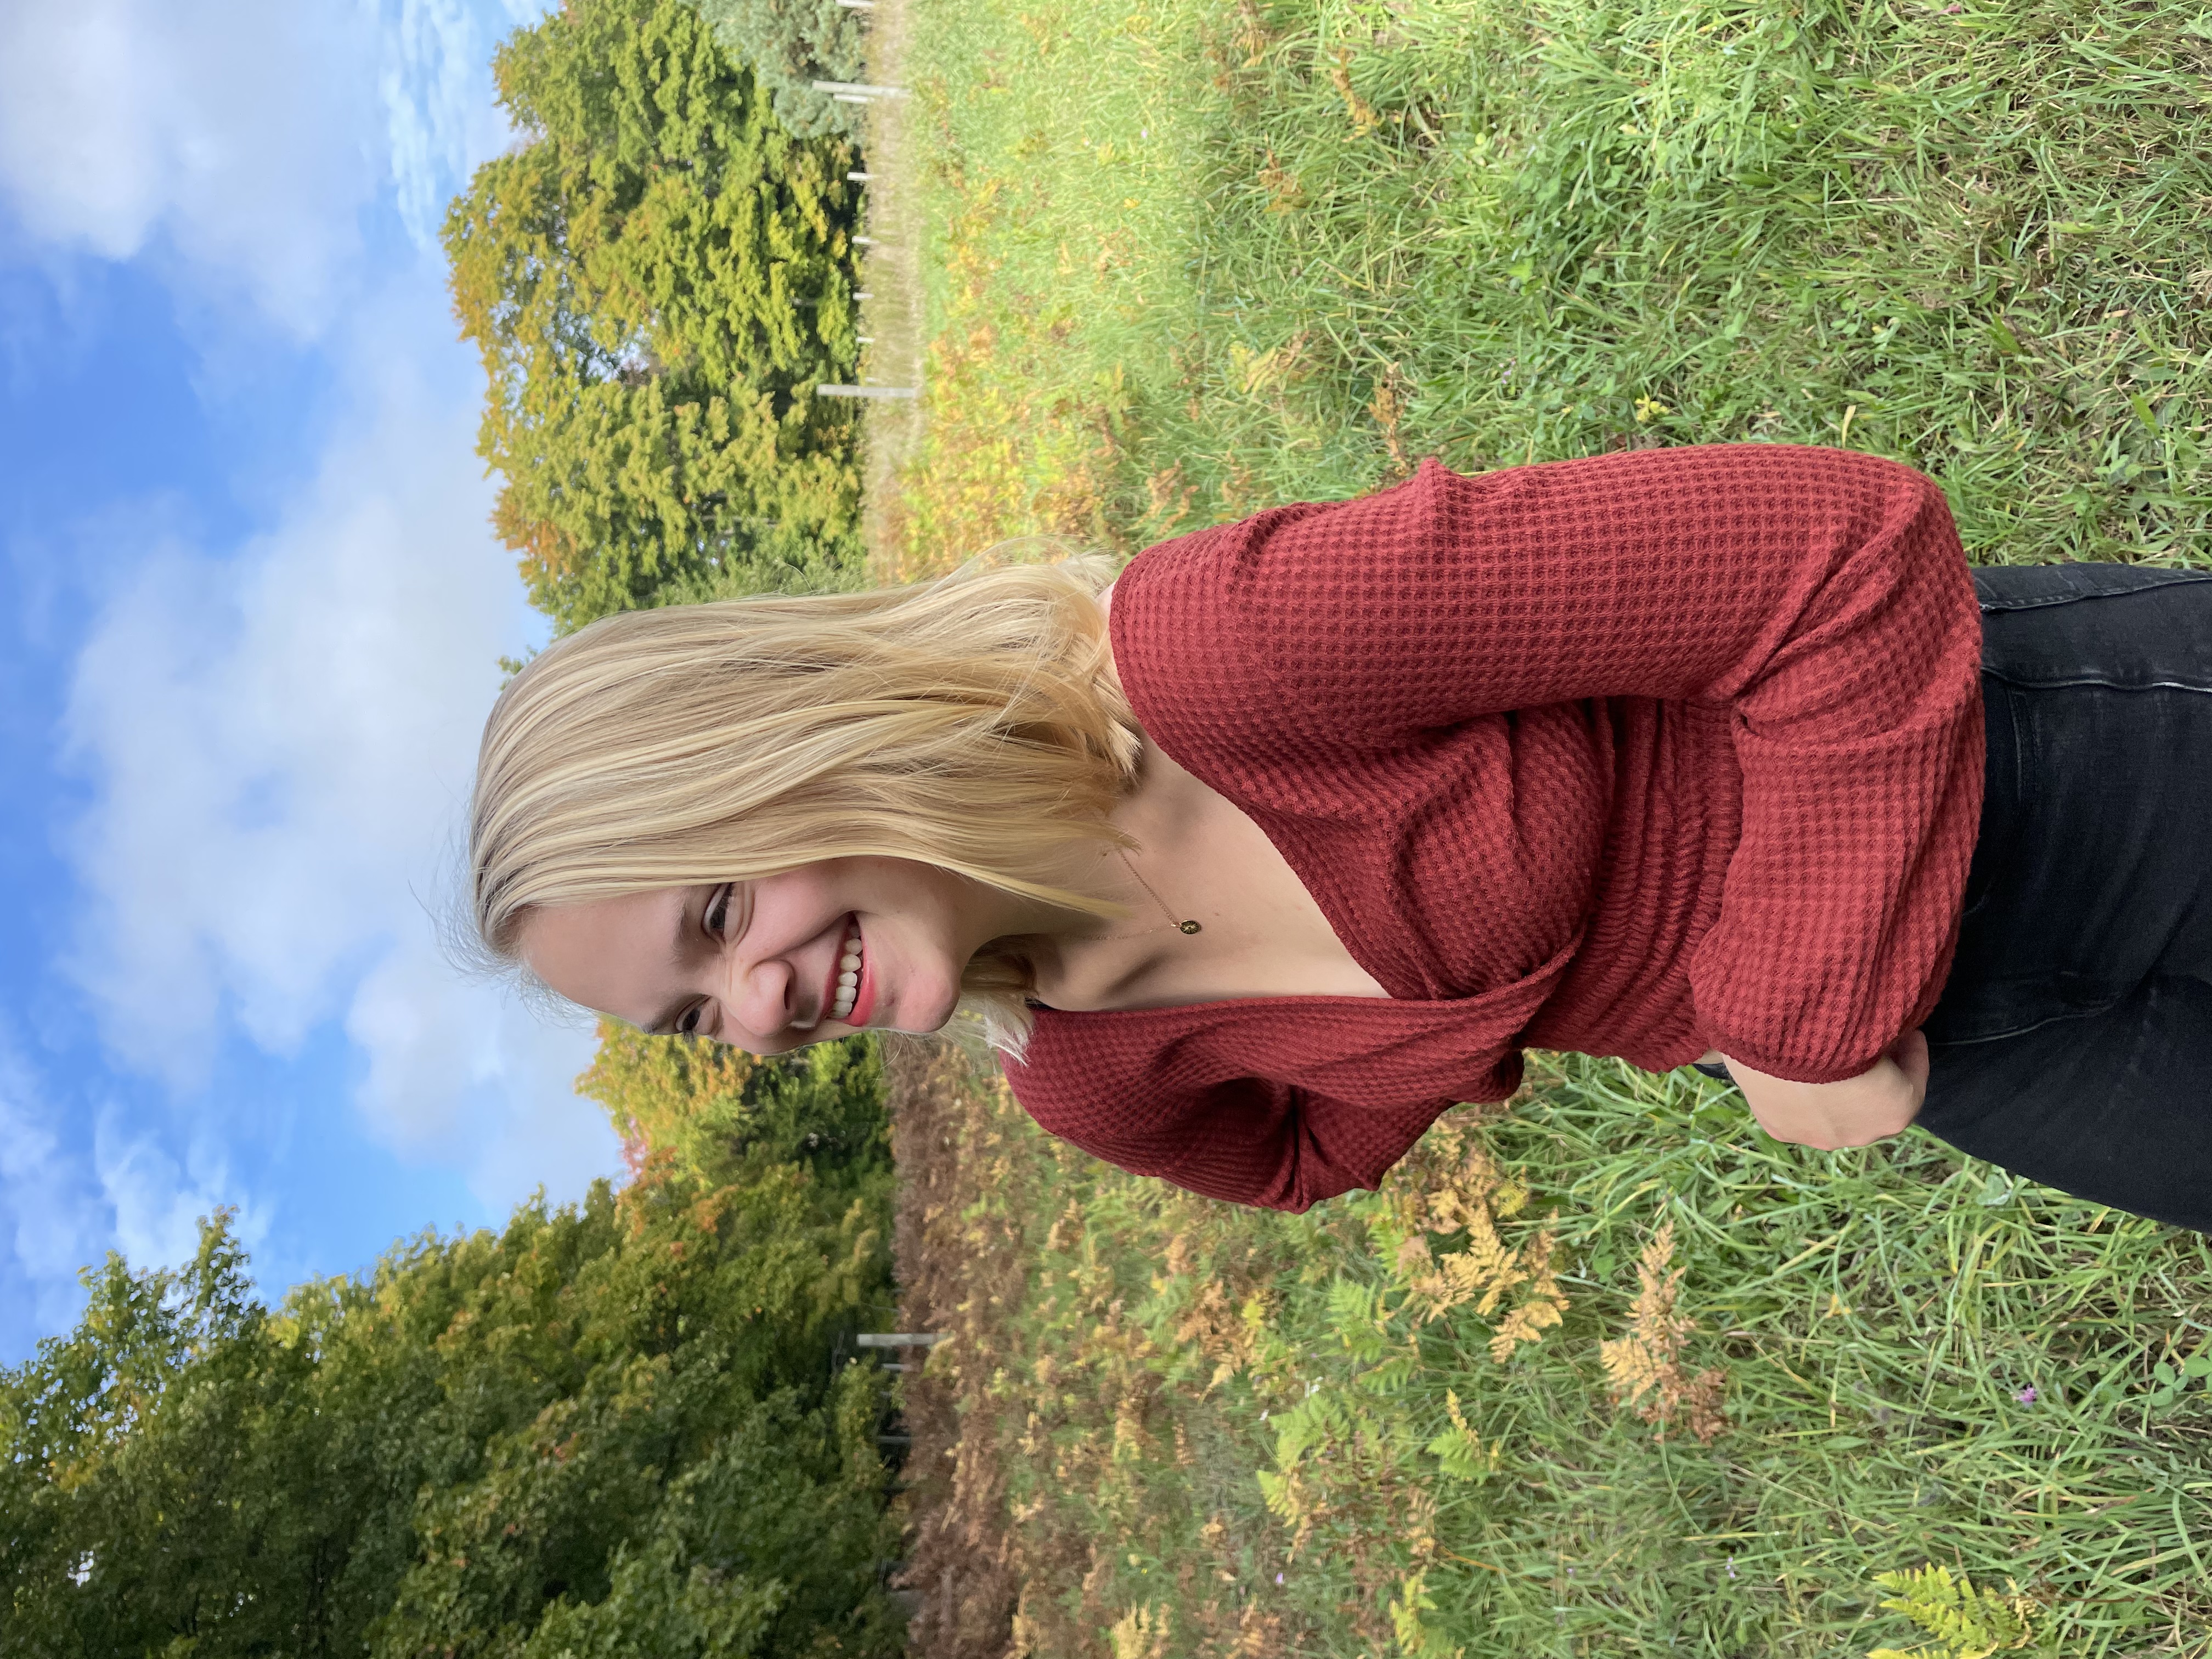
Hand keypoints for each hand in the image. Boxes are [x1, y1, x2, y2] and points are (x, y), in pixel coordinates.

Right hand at [1706, 1030, 1928, 1149]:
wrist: (1777, 1039)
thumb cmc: (1839, 1029)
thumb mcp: (1881, 1022)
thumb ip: (1890, 1032)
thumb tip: (1888, 1026)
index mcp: (1896, 1111)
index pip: (1915, 1079)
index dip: (1911, 1051)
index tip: (1905, 1031)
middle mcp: (1861, 1135)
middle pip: (1872, 1101)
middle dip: (1873, 1076)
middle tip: (1865, 1044)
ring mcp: (1818, 1136)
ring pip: (1832, 1113)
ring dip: (1835, 1090)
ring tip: (1824, 1058)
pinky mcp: (1780, 1129)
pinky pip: (1796, 1112)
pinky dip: (1798, 1094)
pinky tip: (1792, 1070)